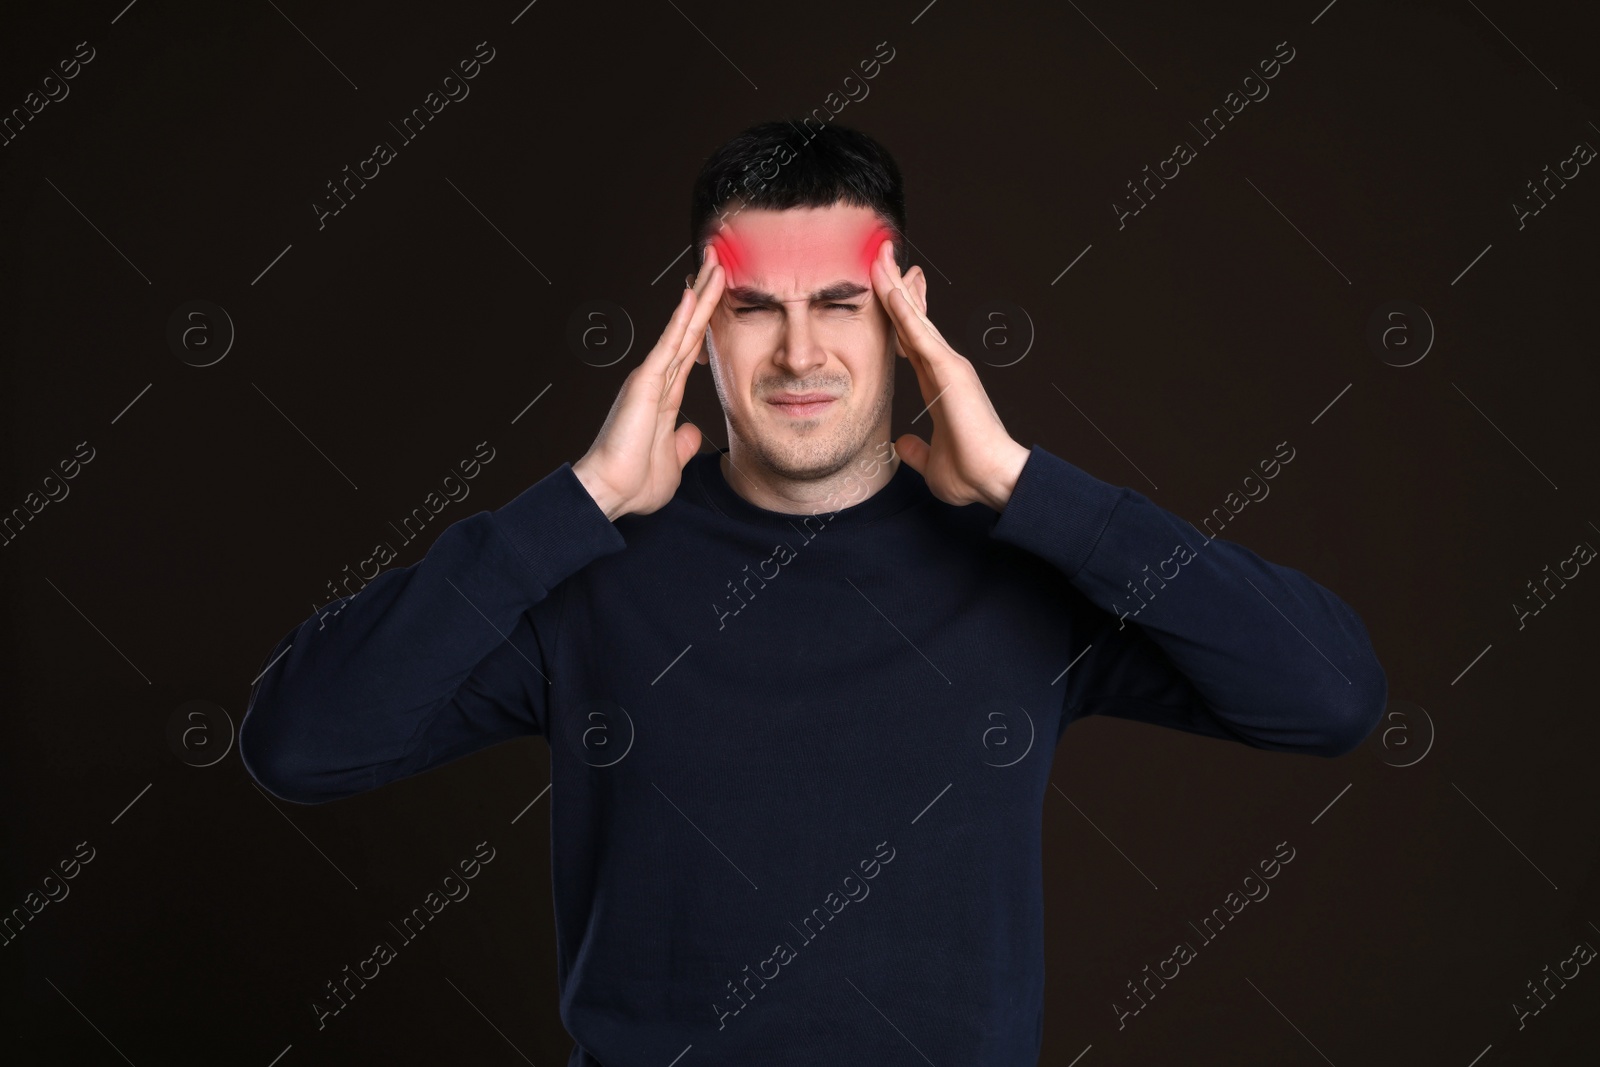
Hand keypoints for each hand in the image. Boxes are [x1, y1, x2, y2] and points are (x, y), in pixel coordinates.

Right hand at [573, 245, 724, 519]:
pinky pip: (668, 345)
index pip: (691, 349)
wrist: (608, 492)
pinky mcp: (644, 383)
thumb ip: (683, 443)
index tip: (718, 296)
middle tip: (720, 261)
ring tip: (715, 263)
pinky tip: (692, 293)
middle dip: (705, 295)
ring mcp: (649, 378)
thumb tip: (693, 432)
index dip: (706, 321)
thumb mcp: (671, 462)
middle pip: (688, 329)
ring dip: (700, 295)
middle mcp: (656, 380)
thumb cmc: (632, 482)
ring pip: (682, 328)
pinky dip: (681, 319)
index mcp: (665, 396)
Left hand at [868, 239, 1029, 510]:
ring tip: (879, 256)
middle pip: (914, 319)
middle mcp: (944, 368)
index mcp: (939, 385)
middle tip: (883, 256)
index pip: (914, 341)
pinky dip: (904, 308)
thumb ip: (915, 450)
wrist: (994, 480)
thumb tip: (901, 444)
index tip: (892, 291)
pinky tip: (889, 287)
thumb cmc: (971, 473)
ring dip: (895, 286)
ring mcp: (948, 365)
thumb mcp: (931, 461)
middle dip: (898, 286)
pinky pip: (919, 333)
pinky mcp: (949, 369)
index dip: (902, 314)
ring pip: (914, 317)